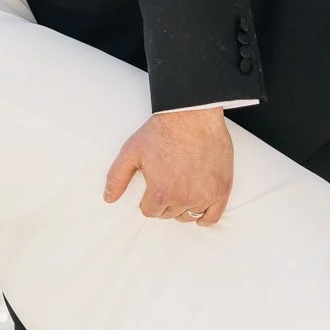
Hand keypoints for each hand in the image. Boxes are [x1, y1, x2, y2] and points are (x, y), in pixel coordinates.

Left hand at [103, 106, 234, 224]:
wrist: (192, 113)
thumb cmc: (161, 130)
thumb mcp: (131, 151)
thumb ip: (117, 177)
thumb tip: (108, 199)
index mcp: (160, 193)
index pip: (150, 211)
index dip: (149, 199)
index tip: (153, 186)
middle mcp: (183, 199)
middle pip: (169, 214)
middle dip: (165, 202)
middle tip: (167, 182)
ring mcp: (205, 195)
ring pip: (189, 215)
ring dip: (183, 207)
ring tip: (181, 189)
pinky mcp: (221, 189)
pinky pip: (213, 217)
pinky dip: (205, 217)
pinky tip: (199, 210)